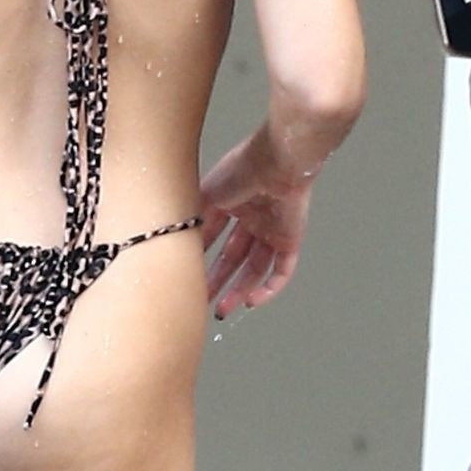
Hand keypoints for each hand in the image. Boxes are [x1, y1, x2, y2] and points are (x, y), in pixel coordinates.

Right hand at [199, 134, 311, 319]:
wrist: (277, 162)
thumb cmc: (241, 170)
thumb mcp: (206, 195)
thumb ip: (195, 219)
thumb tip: (179, 245)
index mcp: (232, 204)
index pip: (214, 239)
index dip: (202, 260)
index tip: (189, 279)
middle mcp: (252, 219)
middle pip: (234, 258)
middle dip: (218, 281)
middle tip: (203, 302)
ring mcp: (272, 231)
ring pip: (255, 269)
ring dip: (240, 290)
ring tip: (223, 309)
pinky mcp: (291, 240)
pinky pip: (281, 270)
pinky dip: (269, 288)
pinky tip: (252, 301)